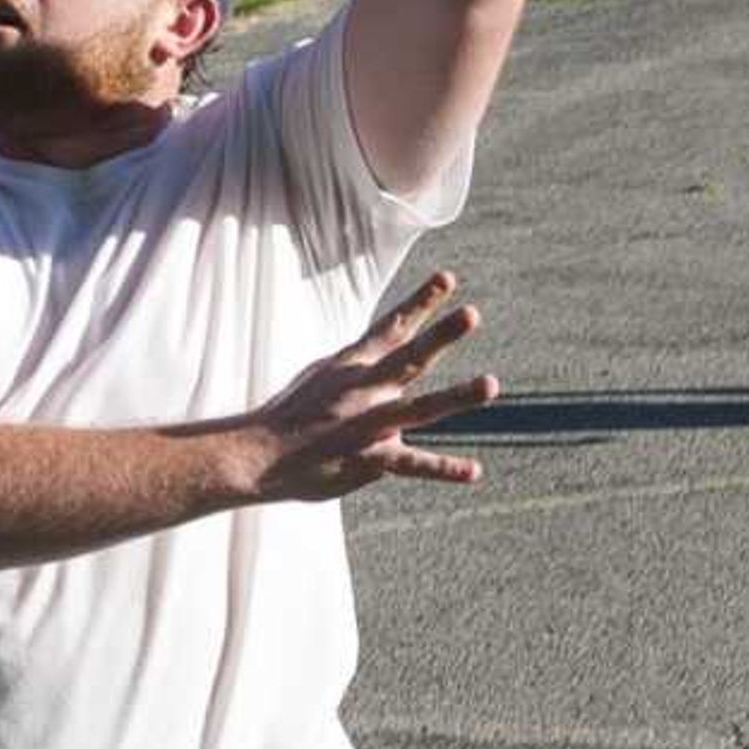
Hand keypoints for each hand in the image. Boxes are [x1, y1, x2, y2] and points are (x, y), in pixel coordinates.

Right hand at [235, 272, 496, 502]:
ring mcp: (367, 424)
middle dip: (440, 335)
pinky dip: (443, 468)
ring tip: (492, 384)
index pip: (392, 327)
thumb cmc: (293, 414)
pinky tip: (474, 470)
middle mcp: (363, 390)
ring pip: (418, 407)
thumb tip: (384, 347)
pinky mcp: (369, 460)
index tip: (448, 278)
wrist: (257, 455)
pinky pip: (411, 463)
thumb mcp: (323, 374)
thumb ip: (360, 363)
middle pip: (409, 358)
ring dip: (455, 395)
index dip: (420, 302)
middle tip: (472, 313)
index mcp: (352, 365)